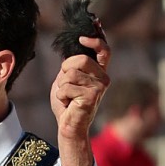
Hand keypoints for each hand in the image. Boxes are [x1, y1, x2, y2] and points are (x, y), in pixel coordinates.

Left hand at [50, 34, 110, 165]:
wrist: (69, 127)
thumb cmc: (67, 104)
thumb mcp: (67, 79)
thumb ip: (71, 65)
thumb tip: (71, 49)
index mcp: (99, 72)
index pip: (104, 51)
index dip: (95, 41)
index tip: (82, 38)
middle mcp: (103, 78)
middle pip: (81, 59)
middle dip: (66, 69)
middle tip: (64, 84)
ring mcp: (99, 87)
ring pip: (71, 74)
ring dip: (62, 86)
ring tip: (67, 97)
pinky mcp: (91, 96)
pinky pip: (67, 87)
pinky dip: (61, 96)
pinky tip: (68, 104)